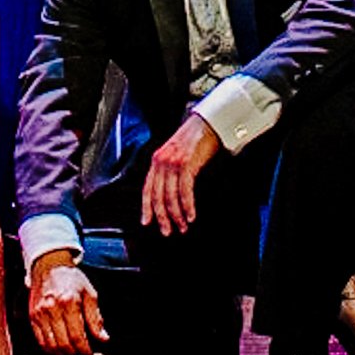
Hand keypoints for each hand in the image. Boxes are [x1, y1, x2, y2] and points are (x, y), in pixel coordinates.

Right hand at [28, 255, 107, 354]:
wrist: (49, 265)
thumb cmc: (71, 279)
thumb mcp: (89, 294)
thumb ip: (96, 318)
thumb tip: (102, 338)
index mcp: (69, 302)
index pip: (77, 336)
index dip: (84, 349)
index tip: (89, 354)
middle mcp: (52, 309)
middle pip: (63, 343)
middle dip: (75, 353)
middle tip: (82, 353)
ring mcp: (40, 314)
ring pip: (51, 345)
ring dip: (62, 354)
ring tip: (71, 352)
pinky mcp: (32, 316)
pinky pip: (40, 340)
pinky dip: (50, 349)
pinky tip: (58, 348)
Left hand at [140, 116, 220, 234]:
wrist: (208, 123)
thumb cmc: (195, 140)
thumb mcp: (176, 154)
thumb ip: (169, 171)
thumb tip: (169, 194)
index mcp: (156, 160)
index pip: (147, 189)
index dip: (146, 207)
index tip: (147, 222)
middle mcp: (161, 162)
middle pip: (158, 196)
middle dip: (162, 217)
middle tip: (168, 231)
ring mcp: (173, 163)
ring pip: (170, 197)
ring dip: (177, 215)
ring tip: (183, 226)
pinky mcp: (186, 164)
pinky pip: (184, 192)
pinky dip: (188, 207)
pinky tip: (191, 215)